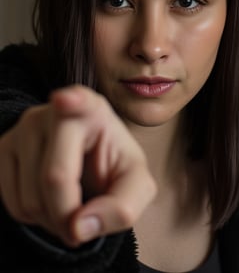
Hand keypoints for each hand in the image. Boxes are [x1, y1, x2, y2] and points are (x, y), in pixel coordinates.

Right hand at [0, 86, 155, 245]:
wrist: (86, 161)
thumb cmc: (112, 164)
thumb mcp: (135, 183)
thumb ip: (123, 207)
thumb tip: (78, 228)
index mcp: (92, 109)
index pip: (79, 100)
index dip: (72, 101)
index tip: (64, 100)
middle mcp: (54, 112)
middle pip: (54, 178)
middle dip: (70, 215)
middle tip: (86, 218)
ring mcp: (24, 128)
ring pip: (30, 199)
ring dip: (53, 221)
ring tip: (70, 203)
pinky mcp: (4, 147)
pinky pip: (12, 205)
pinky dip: (35, 219)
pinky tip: (50, 201)